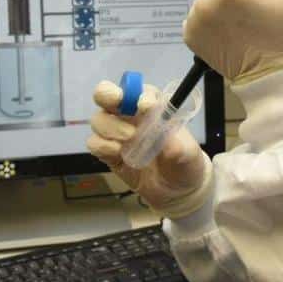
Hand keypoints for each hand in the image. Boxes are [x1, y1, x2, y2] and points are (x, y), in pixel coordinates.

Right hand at [86, 81, 211, 217]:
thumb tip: (167, 142)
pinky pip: (94, 143)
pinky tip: (118, 154)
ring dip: (111, 127)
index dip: (137, 94)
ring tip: (130, 140)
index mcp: (151, 105)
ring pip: (98, 119)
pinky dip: (103, 146)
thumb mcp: (188, 154)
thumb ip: (178, 146)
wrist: (176, 191)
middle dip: (108, 95)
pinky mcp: (108, 153)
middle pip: (106, 94)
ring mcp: (116, 133)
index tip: (147, 107)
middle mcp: (130, 115)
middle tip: (119, 107)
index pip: (137, 89)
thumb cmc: (184, 163)